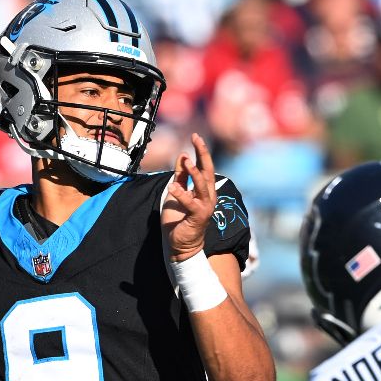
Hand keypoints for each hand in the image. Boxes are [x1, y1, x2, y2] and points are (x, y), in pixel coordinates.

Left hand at [162, 134, 216, 261]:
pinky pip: (190, 203)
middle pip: (208, 171)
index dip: (200, 152)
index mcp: (204, 189)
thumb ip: (180, 175)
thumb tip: (182, 155)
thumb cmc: (180, 218)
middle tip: (197, 139)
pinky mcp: (198, 217)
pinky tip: (172, 186)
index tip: (195, 137)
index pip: (204, 166)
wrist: (181, 243)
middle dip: (202, 154)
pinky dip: (182, 194)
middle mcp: (208, 196)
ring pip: (202, 185)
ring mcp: (205, 206)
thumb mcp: (177, 191)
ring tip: (186, 160)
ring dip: (194, 172)